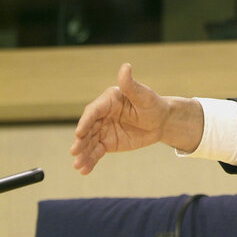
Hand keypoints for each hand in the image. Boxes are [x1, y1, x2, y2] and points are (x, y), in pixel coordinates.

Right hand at [69, 63, 201, 174]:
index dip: (85, 122)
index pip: (93, 111)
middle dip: (80, 141)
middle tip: (75, 152)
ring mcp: (102, 130)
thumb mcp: (144, 95)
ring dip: (83, 154)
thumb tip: (125, 67)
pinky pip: (96, 152)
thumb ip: (131, 84)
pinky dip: (90, 161)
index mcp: (108, 101)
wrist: (162, 122)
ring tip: (78, 166)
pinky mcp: (107, 143)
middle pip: (87, 129)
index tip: (80, 132)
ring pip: (89, 143)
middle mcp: (101, 115)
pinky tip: (85, 170)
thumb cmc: (153, 104)